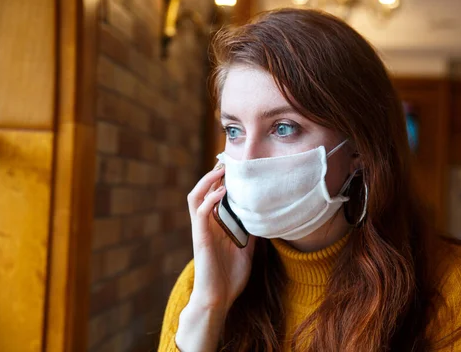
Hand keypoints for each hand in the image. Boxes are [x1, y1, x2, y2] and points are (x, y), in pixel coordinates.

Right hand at [186, 164, 255, 312]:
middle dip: (212, 174)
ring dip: (207, 181)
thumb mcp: (247, 250)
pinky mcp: (200, 238)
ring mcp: (202, 230)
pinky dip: (210, 199)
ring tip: (221, 170)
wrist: (218, 299)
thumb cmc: (230, 277)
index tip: (236, 166)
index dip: (221, 180)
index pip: (214, 195)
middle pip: (202, 190)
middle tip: (226, 161)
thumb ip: (251, 233)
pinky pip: (200, 213)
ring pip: (195, 197)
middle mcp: (206, 224)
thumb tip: (265, 218)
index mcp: (215, 225)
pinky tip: (221, 192)